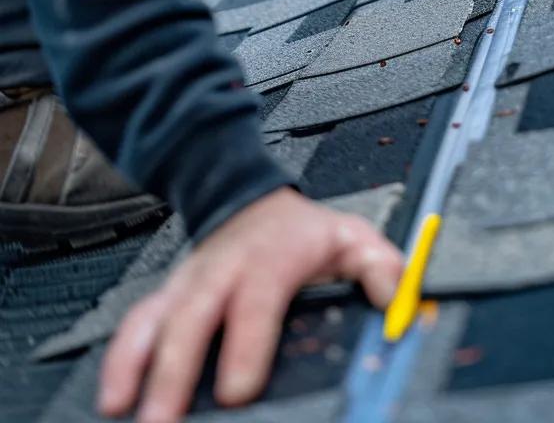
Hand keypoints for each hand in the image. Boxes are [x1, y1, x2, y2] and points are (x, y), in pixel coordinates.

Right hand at [97, 187, 402, 422]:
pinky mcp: (167, 296)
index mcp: (270, 259)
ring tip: (124, 412)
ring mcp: (188, 284)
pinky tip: (113, 395)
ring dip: (136, 366)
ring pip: (154, 320)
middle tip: (164, 419)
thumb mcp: (351, 237)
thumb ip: (380, 268)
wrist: (248, 197)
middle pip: (193, 318)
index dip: (246, 345)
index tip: (237, 390)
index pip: (257, 301)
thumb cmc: (300, 231)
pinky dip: (119, 358)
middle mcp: (221, 271)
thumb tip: (398, 301)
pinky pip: (135, 325)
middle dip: (174, 370)